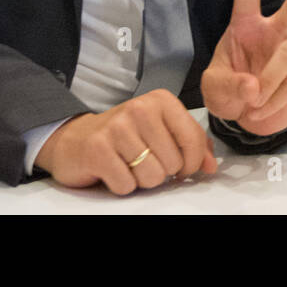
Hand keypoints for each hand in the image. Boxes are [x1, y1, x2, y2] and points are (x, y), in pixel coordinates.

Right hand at [34, 89, 216, 194]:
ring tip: (128, 164)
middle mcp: (140, 108)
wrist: (75, 139)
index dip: (192, 162)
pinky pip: (127, 185)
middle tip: (144, 161)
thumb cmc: (124, 136)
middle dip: (162, 171)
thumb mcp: (161, 131)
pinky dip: (122, 185)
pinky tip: (114, 170)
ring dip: (142, 179)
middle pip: (173, 163)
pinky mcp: (98, 150)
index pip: (193, 139)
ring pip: (152, 176)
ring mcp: (117, 128)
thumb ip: (191, 145)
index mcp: (161, 101)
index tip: (182, 167)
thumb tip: (211, 166)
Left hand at [200, 0, 286, 136]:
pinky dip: (274, 100)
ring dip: (268, 82)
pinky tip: (262, 108)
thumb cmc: (228, 93)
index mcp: (245, 25)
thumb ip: (228, 85)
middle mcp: (273, 32)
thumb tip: (254, 86)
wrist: (248, 119)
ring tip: (252, 102)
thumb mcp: (213, 89)